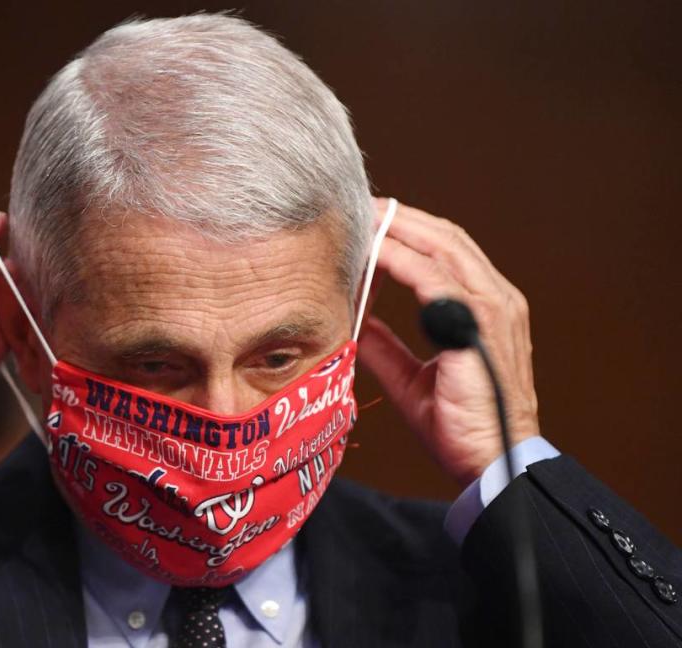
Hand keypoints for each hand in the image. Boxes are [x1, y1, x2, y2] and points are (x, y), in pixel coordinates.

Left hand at [357, 199, 539, 486]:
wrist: (489, 462)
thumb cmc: (457, 424)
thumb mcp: (409, 375)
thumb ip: (384, 343)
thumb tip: (352, 320)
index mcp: (484, 307)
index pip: (446, 252)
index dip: (406, 232)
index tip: (365, 223)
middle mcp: (496, 298)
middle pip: (446, 237)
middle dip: (400, 218)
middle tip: (358, 207)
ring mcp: (494, 308)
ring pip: (443, 248)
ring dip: (399, 229)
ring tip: (361, 218)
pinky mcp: (480, 326)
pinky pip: (437, 279)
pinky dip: (402, 261)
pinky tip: (373, 252)